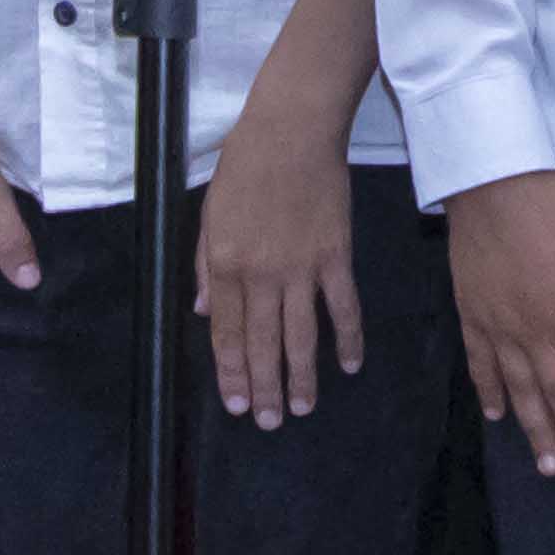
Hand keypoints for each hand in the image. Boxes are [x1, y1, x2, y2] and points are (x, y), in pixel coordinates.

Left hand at [194, 103, 364, 427]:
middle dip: (264, 388)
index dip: (231, 372)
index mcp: (226, 263)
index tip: (235, 403)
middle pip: (263, 344)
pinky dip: (348, 339)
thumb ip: (206, 266)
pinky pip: (343, 307)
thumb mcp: (209, 213)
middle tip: (268, 423)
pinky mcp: (335, 257)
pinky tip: (349, 366)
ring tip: (303, 409)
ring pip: (301, 336)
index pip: (228, 332)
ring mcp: (302, 269)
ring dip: (302, 378)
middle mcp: (262, 275)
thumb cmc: (244, 165)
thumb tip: (207, 312)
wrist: (292, 131)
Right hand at [451, 169, 554, 477]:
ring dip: (537, 430)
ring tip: (549, 466)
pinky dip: (490, 393)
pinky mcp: (472, 315)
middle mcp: (535, 330)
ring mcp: (500, 326)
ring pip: (522, 390)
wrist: (487, 181)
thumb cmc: (552, 204)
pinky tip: (498, 417)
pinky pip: (481, 364)